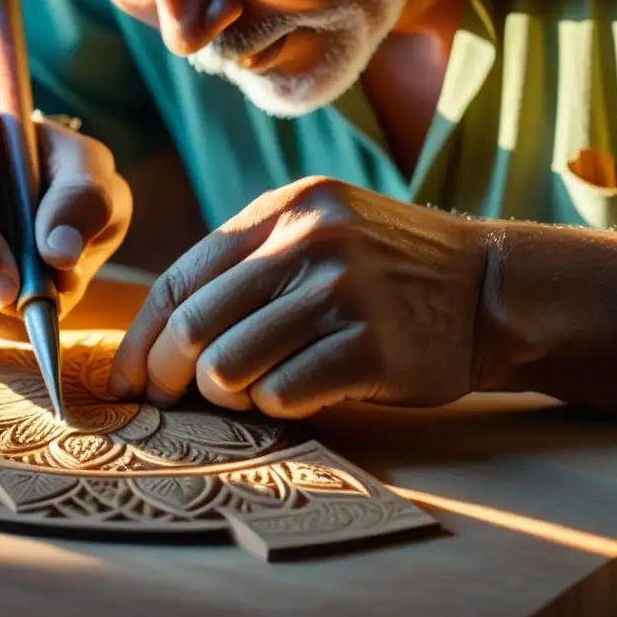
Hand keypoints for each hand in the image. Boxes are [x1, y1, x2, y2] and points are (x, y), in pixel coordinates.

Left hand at [108, 176, 486, 418]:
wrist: (488, 288)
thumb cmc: (387, 270)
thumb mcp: (318, 231)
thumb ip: (247, 264)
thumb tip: (161, 334)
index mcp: (283, 209)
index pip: (179, 278)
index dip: (142, 336)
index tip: (128, 377)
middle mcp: (308, 241)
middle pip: (194, 326)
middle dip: (166, 376)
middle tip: (168, 401)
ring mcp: (341, 292)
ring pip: (229, 367)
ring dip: (226, 395)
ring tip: (251, 392)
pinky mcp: (370, 347)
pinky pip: (282, 394)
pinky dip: (277, 407)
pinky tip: (301, 394)